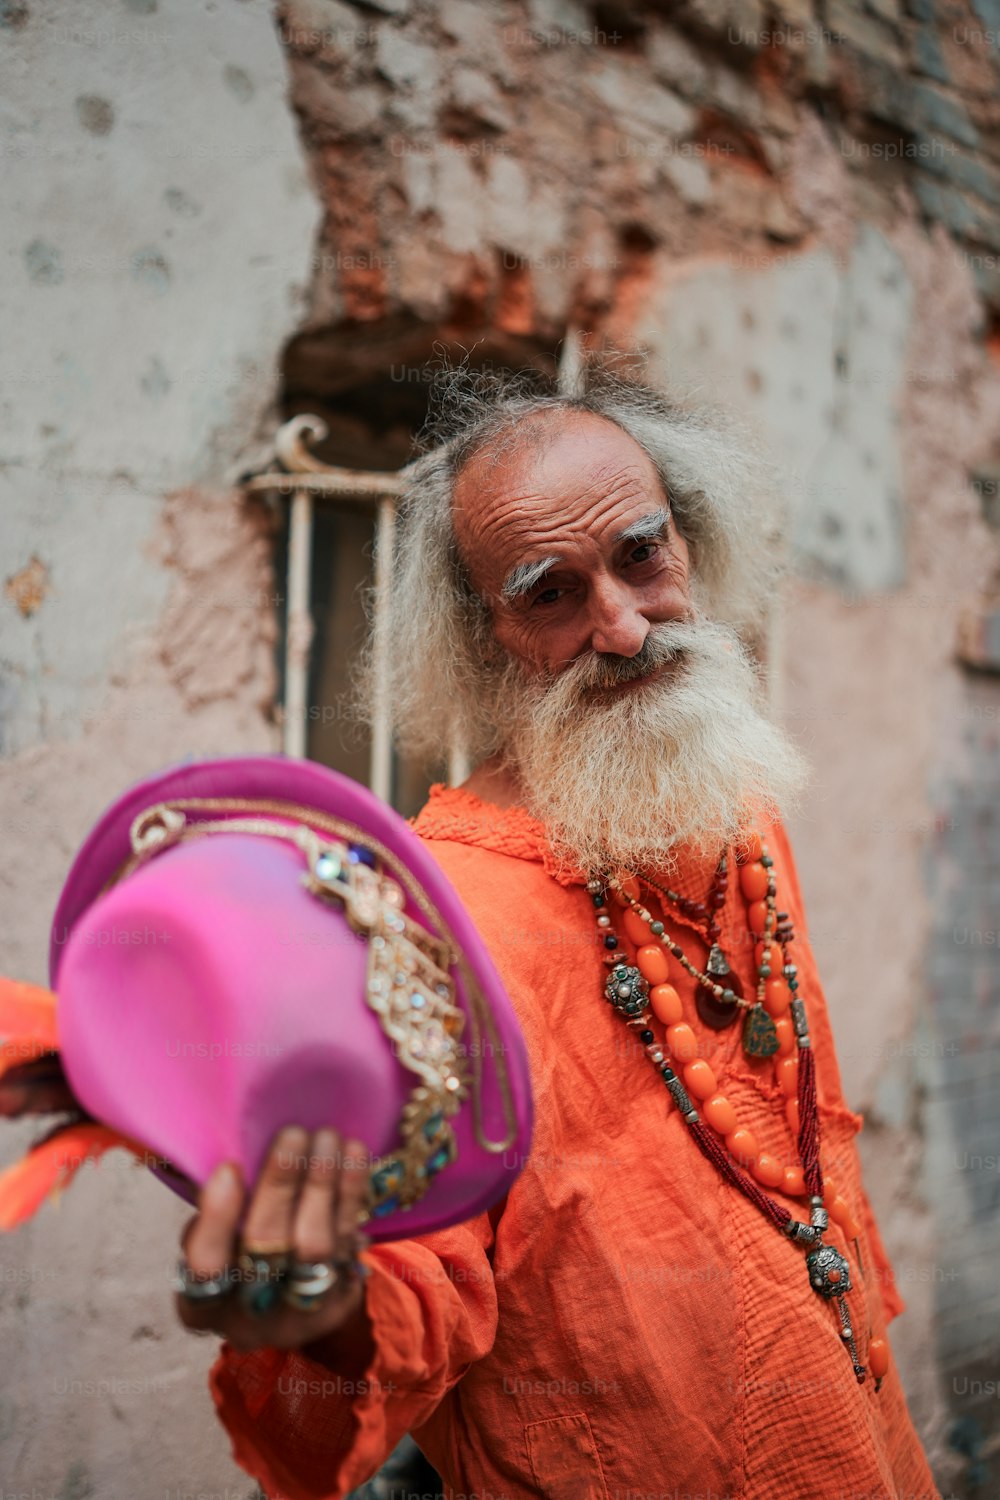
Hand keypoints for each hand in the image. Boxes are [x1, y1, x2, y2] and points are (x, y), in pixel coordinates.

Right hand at [175, 1126, 371, 1354]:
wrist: (291, 1296)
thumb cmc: (237, 1251)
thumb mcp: (214, 1237)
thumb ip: (214, 1205)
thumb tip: (229, 1153)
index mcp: (202, 1307)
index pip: (204, 1270)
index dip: (217, 1220)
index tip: (230, 1167)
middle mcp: (249, 1319)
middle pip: (265, 1247)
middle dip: (280, 1184)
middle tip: (293, 1134)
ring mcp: (299, 1316)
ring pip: (314, 1246)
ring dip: (322, 1184)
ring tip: (326, 1136)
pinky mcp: (340, 1301)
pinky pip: (350, 1240)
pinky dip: (350, 1192)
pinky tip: (352, 1152)